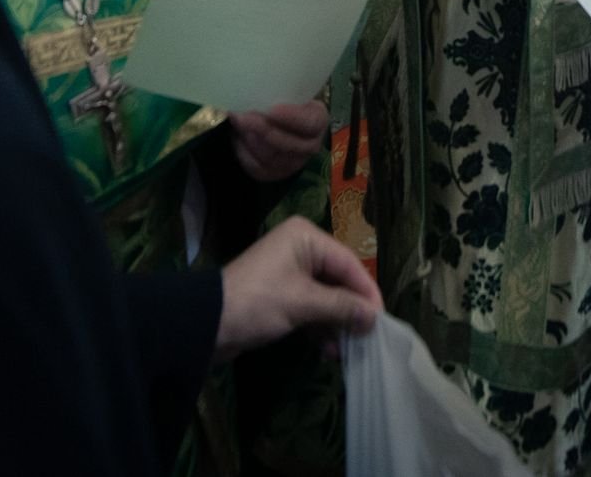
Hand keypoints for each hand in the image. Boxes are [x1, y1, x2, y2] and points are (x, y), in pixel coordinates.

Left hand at [216, 216, 381, 360]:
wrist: (207, 324)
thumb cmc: (258, 302)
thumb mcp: (303, 303)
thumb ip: (342, 307)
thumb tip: (375, 317)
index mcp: (306, 238)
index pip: (349, 263)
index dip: (367, 292)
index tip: (382, 320)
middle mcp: (301, 249)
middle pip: (339, 280)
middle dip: (352, 310)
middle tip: (369, 338)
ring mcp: (290, 273)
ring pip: (327, 297)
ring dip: (338, 323)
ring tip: (349, 349)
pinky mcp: (283, 296)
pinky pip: (312, 309)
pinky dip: (321, 327)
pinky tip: (330, 351)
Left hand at [230, 100, 330, 182]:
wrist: (276, 123)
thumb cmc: (282, 102)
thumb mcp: (284, 92)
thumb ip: (276, 92)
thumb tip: (253, 91)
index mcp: (318, 120)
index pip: (311, 122)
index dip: (292, 118)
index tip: (272, 110)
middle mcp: (311, 145)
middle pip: (290, 144)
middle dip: (265, 130)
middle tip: (243, 116)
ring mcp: (294, 163)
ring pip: (272, 158)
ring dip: (251, 140)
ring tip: (238, 122)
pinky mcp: (274, 173)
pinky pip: (257, 167)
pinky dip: (244, 152)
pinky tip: (238, 137)